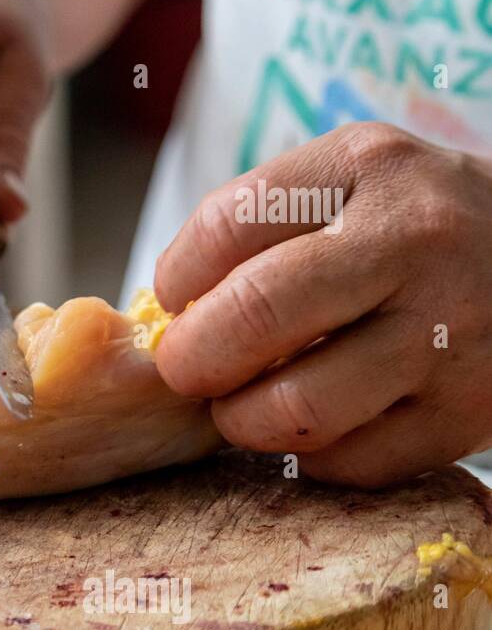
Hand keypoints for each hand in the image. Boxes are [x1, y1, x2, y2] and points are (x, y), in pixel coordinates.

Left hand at [154, 122, 491, 486]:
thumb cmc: (410, 227)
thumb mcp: (347, 184)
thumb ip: (258, 230)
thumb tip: (167, 316)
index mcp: (365, 168)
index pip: (224, 225)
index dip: (174, 278)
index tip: (176, 301)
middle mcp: (415, 241)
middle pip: (254, 315)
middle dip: (192, 359)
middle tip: (190, 369)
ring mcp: (450, 332)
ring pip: (296, 406)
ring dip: (242, 419)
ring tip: (246, 403)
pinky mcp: (467, 413)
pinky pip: (348, 461)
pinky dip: (311, 454)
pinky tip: (320, 421)